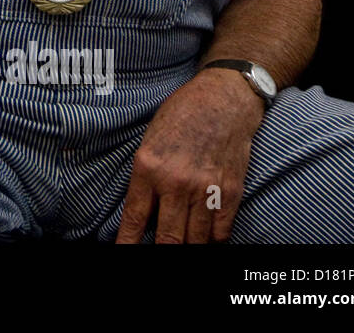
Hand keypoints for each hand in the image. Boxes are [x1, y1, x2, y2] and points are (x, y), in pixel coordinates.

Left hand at [116, 69, 263, 242]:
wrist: (223, 99)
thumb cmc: (181, 114)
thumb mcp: (150, 140)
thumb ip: (144, 176)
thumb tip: (141, 211)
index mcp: (148, 167)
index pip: (134, 219)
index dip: (128, 243)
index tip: (123, 255)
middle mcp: (176, 182)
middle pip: (168, 238)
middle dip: (161, 252)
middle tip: (157, 256)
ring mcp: (205, 190)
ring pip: (195, 241)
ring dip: (187, 247)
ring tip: (181, 246)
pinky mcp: (230, 192)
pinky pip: (220, 232)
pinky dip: (212, 240)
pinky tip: (205, 238)